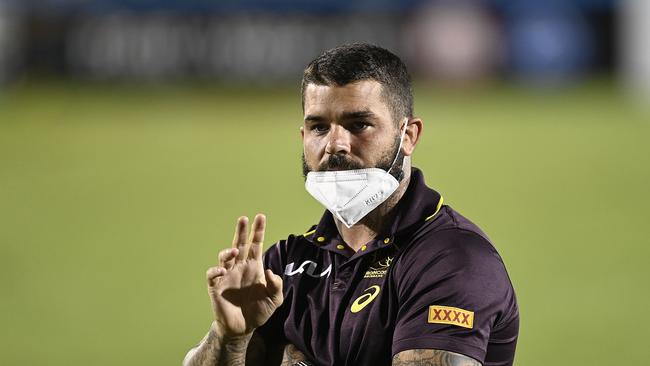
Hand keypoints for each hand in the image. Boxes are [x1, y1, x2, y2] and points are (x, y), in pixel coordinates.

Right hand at [206, 214, 283, 337]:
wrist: (244, 328)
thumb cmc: (260, 310)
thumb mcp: (275, 299)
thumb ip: (276, 285)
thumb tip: (269, 271)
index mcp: (254, 266)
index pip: (256, 244)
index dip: (258, 231)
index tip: (260, 217)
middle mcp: (240, 267)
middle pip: (239, 245)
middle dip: (241, 231)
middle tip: (243, 219)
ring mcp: (227, 276)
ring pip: (224, 257)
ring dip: (227, 253)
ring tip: (233, 252)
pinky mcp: (216, 288)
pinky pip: (213, 276)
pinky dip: (215, 271)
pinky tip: (222, 272)